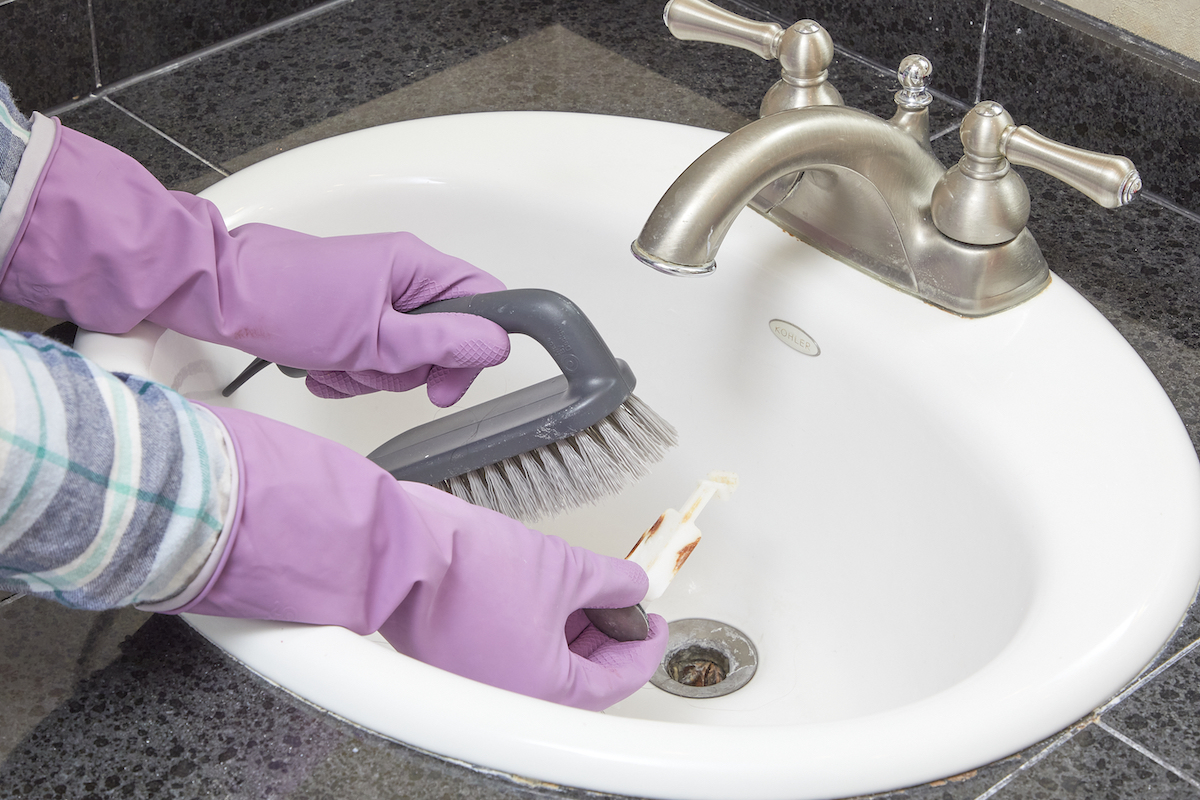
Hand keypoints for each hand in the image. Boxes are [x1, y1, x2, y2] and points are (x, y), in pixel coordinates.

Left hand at [1, 118, 508, 405]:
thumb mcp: (377, 338)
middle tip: (376, 370)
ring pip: (405, 354)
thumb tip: (496, 345)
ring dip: (372, 374)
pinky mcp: (350, 313)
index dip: (477, 347)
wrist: (219, 294)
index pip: (485, 300)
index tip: (446, 382)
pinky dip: (349, 370)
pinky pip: (372, 355)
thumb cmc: (288, 303)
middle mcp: (402, 275)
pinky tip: (321, 366)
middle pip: (444, 337)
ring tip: (335, 364)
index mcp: (417, 267)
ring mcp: (375, 294)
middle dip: (408, 369)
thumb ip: (443, 344)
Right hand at [170, 405, 666, 709]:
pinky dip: (535, 629)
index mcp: (543, 690)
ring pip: (544, 667)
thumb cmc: (469, 564)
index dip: (644, 647)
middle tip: (623, 605)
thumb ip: (611, 582)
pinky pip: (511, 654)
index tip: (656, 623)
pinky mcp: (455, 660)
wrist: (399, 547)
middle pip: (578, 680)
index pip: (614, 680)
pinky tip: (545, 595)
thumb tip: (632, 586)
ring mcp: (478, 681)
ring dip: (570, 632)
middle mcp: (509, 697)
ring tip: (586, 592)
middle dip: (607, 638)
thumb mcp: (564, 566)